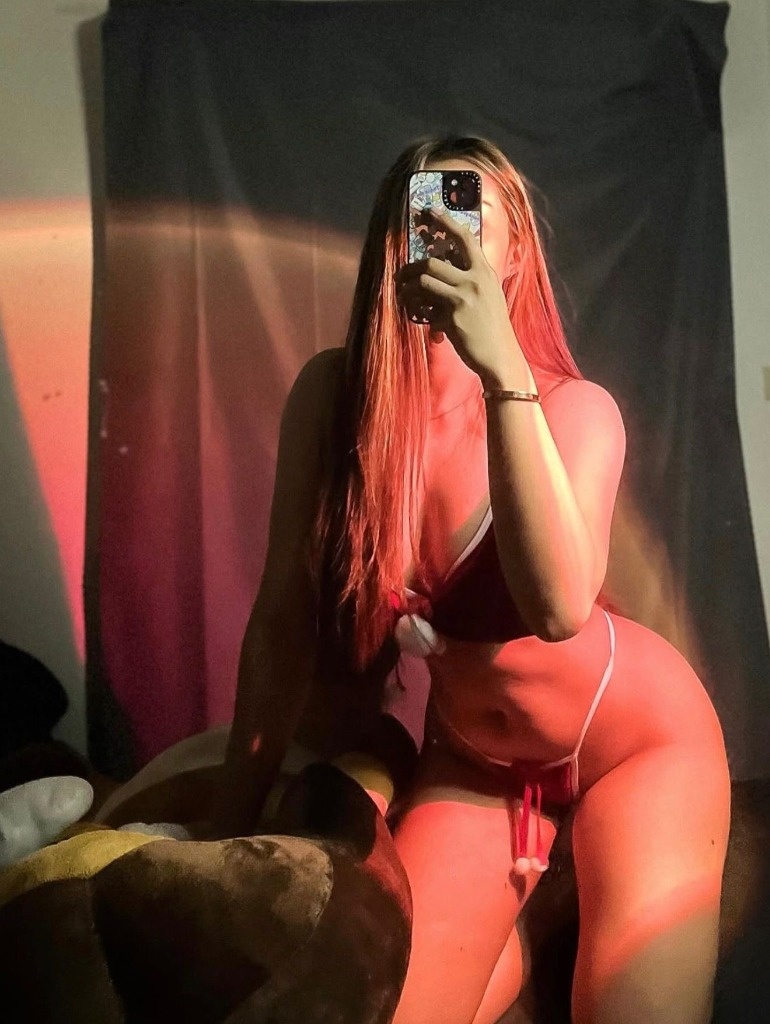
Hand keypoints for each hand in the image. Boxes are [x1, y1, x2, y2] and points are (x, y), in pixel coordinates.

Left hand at [395, 207, 521, 381]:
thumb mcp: (489, 294)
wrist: (500, 355)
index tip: (428, 211)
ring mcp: (462, 299)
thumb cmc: (493, 326)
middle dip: (410, 268)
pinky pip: (425, 310)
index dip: (444, 221)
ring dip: (406, 288)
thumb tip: (444, 268)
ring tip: (403, 294)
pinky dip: (418, 313)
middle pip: (431, 262)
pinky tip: (420, 318)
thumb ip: (471, 278)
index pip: (463, 238)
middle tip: (401, 274)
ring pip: (422, 282)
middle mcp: (474, 281)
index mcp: (484, 271)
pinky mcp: (452, 319)